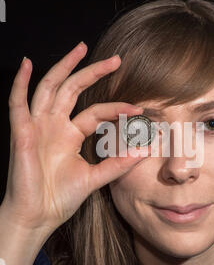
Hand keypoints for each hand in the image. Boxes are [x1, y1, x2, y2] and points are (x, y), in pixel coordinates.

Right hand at [1, 42, 148, 233]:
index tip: (138, 110)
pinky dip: (21, 84)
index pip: (95, 112)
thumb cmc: (61, 197)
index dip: (116, 109)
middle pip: (74, 90)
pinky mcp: (22, 134)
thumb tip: (145, 150)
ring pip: (50, 88)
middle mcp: (55, 126)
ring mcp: (38, 127)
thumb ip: (117, 164)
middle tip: (116, 60)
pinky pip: (18, 104)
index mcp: (71, 135)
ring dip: (64, 67)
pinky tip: (27, 65)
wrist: (39, 216)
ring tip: (81, 48)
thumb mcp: (95, 178)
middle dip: (93, 72)